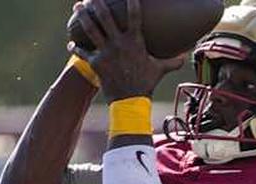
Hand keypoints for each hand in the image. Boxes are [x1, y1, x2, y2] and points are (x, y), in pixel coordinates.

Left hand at [68, 0, 185, 101]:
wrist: (130, 100)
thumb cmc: (146, 83)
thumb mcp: (160, 69)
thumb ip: (172, 61)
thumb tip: (185, 58)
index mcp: (135, 40)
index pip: (134, 14)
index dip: (131, 0)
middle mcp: (119, 43)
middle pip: (106, 17)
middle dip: (98, 4)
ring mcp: (106, 52)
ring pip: (92, 30)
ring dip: (84, 17)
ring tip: (78, 6)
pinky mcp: (96, 63)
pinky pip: (83, 52)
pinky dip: (76, 48)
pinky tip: (70, 42)